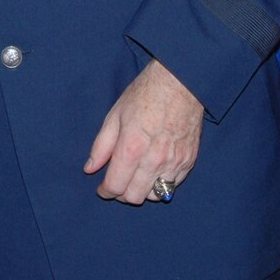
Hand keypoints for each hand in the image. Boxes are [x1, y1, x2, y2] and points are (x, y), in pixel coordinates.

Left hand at [83, 59, 202, 204]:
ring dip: (143, 191)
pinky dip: (162, 183)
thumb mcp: (115, 116)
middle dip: (122, 194)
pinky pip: (174, 185)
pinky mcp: (189, 160)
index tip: (103, 188)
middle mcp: (154, 160)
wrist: (180, 82)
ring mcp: (174, 162)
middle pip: (135, 197)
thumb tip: (90, 169)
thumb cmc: (144, 95)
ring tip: (137, 177)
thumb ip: (101, 146)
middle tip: (118, 182)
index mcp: (131, 148)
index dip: (105, 191)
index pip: (115, 186)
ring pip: (155, 195)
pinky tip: (155, 170)